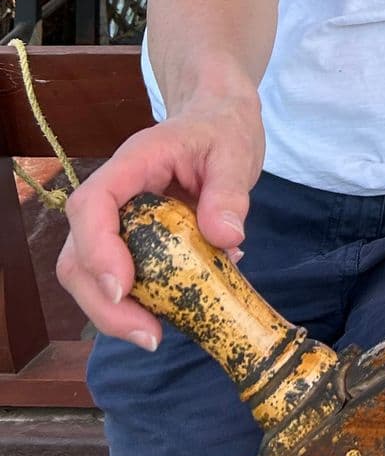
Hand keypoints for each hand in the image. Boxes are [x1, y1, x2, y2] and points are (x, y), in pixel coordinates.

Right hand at [58, 98, 264, 348]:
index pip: (90, 204)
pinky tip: (182, 305)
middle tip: (149, 335)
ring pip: (88, 274)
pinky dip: (142, 301)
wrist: (219, 119)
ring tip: (158, 334)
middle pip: (76, 253)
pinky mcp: (132, 241)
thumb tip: (226, 238)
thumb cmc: (222, 130)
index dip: (96, 249)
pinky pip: (120, 278)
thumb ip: (230, 191)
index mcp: (133, 164)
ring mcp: (117, 221)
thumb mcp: (236, 153)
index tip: (124, 288)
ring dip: (115, 312)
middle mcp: (114, 195)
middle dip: (102, 302)